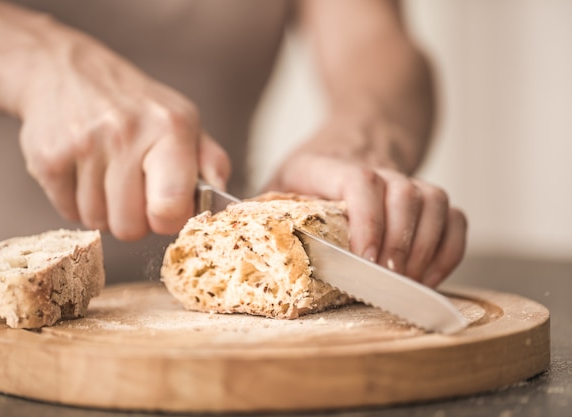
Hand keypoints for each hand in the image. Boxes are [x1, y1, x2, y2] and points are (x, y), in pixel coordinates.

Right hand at [17, 30, 229, 239]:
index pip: (170, 209)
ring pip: (97, 222)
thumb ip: (210, 161)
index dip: (168, 220)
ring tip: (106, 175)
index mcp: (171, 128)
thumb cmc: (135, 106)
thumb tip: (226, 202)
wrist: (65, 70)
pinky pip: (68, 212)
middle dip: (133, 218)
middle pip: (130, 228)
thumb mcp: (183, 120)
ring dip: (104, 209)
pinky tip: (82, 172)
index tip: (164, 207)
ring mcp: (84, 144)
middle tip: (132, 189)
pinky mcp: (48, 157)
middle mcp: (126, 133)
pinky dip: (76, 202)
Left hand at [265, 117, 466, 287]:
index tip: (365, 257)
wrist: (360, 130)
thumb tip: (234, 239)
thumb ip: (262, 207)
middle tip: (385, 280)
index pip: (360, 180)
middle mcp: (376, 166)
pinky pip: (455, 217)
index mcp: (329, 164)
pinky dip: (449, 249)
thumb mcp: (280, 179)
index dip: (367, 219)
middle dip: (399, 243)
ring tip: (406, 281)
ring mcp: (407, 178)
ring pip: (435, 202)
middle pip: (404, 194)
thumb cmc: (314, 167)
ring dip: (426, 247)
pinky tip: (429, 275)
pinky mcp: (427, 195)